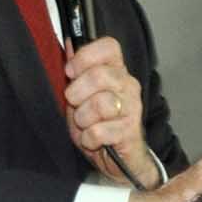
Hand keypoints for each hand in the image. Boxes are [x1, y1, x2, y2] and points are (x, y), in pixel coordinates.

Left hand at [65, 37, 149, 184]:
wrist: (118, 159)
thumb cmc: (99, 124)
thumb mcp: (82, 94)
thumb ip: (77, 70)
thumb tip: (69, 42)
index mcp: (117, 71)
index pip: (109, 46)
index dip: (86, 56)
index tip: (71, 71)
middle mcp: (128, 86)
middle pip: (100, 75)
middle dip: (77, 92)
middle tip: (74, 103)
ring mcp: (132, 108)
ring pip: (101, 103)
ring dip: (83, 118)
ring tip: (86, 124)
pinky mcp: (130, 131)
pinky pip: (100, 131)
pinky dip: (89, 138)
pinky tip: (93, 139)